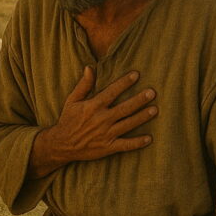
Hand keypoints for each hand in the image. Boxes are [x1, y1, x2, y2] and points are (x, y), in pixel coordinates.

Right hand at [29, 66, 156, 177]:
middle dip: (139, 100)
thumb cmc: (68, 121)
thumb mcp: (72, 101)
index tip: (136, 74)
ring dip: (142, 117)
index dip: (124, 82)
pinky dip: (137, 143)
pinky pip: (125, 145)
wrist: (61, 145)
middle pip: (125, 108)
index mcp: (93, 106)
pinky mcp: (108, 147)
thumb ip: (83, 85)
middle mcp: (101, 120)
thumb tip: (90, 68)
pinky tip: (149, 138)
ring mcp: (106, 134)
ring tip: (154, 110)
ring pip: (128, 124)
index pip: (112, 92)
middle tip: (152, 92)